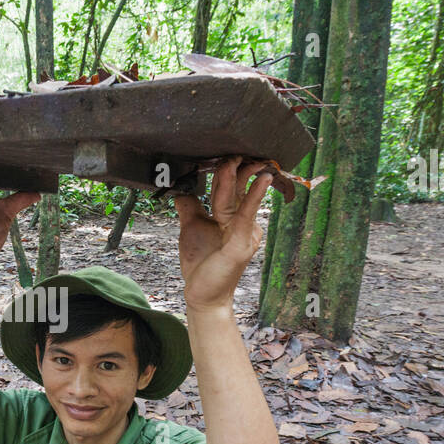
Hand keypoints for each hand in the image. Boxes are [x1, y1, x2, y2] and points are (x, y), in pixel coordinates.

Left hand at [174, 156, 271, 310]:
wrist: (202, 293)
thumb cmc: (201, 264)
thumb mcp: (191, 228)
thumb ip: (190, 208)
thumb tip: (181, 189)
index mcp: (230, 218)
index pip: (228, 189)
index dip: (226, 171)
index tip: (225, 153)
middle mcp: (241, 223)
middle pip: (239, 190)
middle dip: (240, 168)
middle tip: (238, 150)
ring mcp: (245, 232)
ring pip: (243, 198)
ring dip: (247, 176)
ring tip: (251, 157)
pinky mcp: (243, 242)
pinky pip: (247, 214)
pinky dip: (254, 196)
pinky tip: (261, 180)